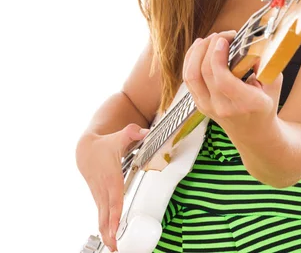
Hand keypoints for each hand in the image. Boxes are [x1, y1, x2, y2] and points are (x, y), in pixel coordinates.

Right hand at [76, 124, 148, 251]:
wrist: (85, 150)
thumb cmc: (104, 145)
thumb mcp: (119, 136)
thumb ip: (132, 132)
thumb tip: (143, 132)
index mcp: (111, 177)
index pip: (113, 199)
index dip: (114, 214)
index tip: (114, 229)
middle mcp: (104, 189)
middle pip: (106, 214)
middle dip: (109, 232)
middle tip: (116, 247)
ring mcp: (100, 195)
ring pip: (101, 218)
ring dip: (106, 234)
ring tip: (114, 248)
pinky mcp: (98, 198)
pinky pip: (101, 216)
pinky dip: (104, 228)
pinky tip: (109, 239)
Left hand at [182, 32, 282, 130]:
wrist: (253, 133)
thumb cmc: (265, 104)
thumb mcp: (273, 84)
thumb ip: (265, 64)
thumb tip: (251, 45)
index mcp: (246, 104)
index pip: (223, 81)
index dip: (218, 57)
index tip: (224, 40)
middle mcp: (223, 107)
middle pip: (205, 73)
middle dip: (209, 47)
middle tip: (221, 35)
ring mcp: (208, 107)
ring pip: (191, 76)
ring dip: (197, 52)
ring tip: (208, 39)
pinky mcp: (199, 103)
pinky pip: (188, 78)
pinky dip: (190, 59)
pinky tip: (199, 48)